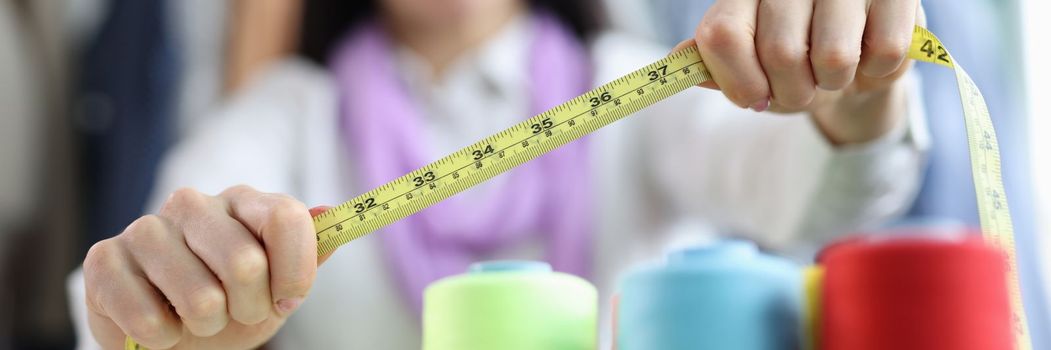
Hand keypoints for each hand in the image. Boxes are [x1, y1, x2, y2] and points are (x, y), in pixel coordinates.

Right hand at [83, 185, 330, 348]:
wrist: (174, 332)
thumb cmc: (234, 301)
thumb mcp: (281, 283)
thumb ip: (309, 251)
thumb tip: (330, 215)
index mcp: (244, 201)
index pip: (286, 218)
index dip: (295, 272)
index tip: (288, 300)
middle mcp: (194, 203)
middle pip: (246, 263)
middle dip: (250, 308)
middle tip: (236, 312)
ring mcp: (146, 228)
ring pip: (200, 298)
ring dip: (206, 325)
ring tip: (198, 318)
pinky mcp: (104, 260)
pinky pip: (149, 319)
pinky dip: (163, 339)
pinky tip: (160, 324)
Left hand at [674, 0, 925, 144]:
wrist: (856, 61)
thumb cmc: (795, 63)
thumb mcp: (748, 67)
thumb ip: (713, 64)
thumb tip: (680, 61)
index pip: (722, 35)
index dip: (737, 80)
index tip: (754, 96)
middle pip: (780, 54)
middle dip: (793, 93)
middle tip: (803, 87)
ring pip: (834, 58)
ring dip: (835, 83)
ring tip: (835, 71)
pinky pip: (883, 54)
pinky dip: (876, 73)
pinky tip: (869, 56)